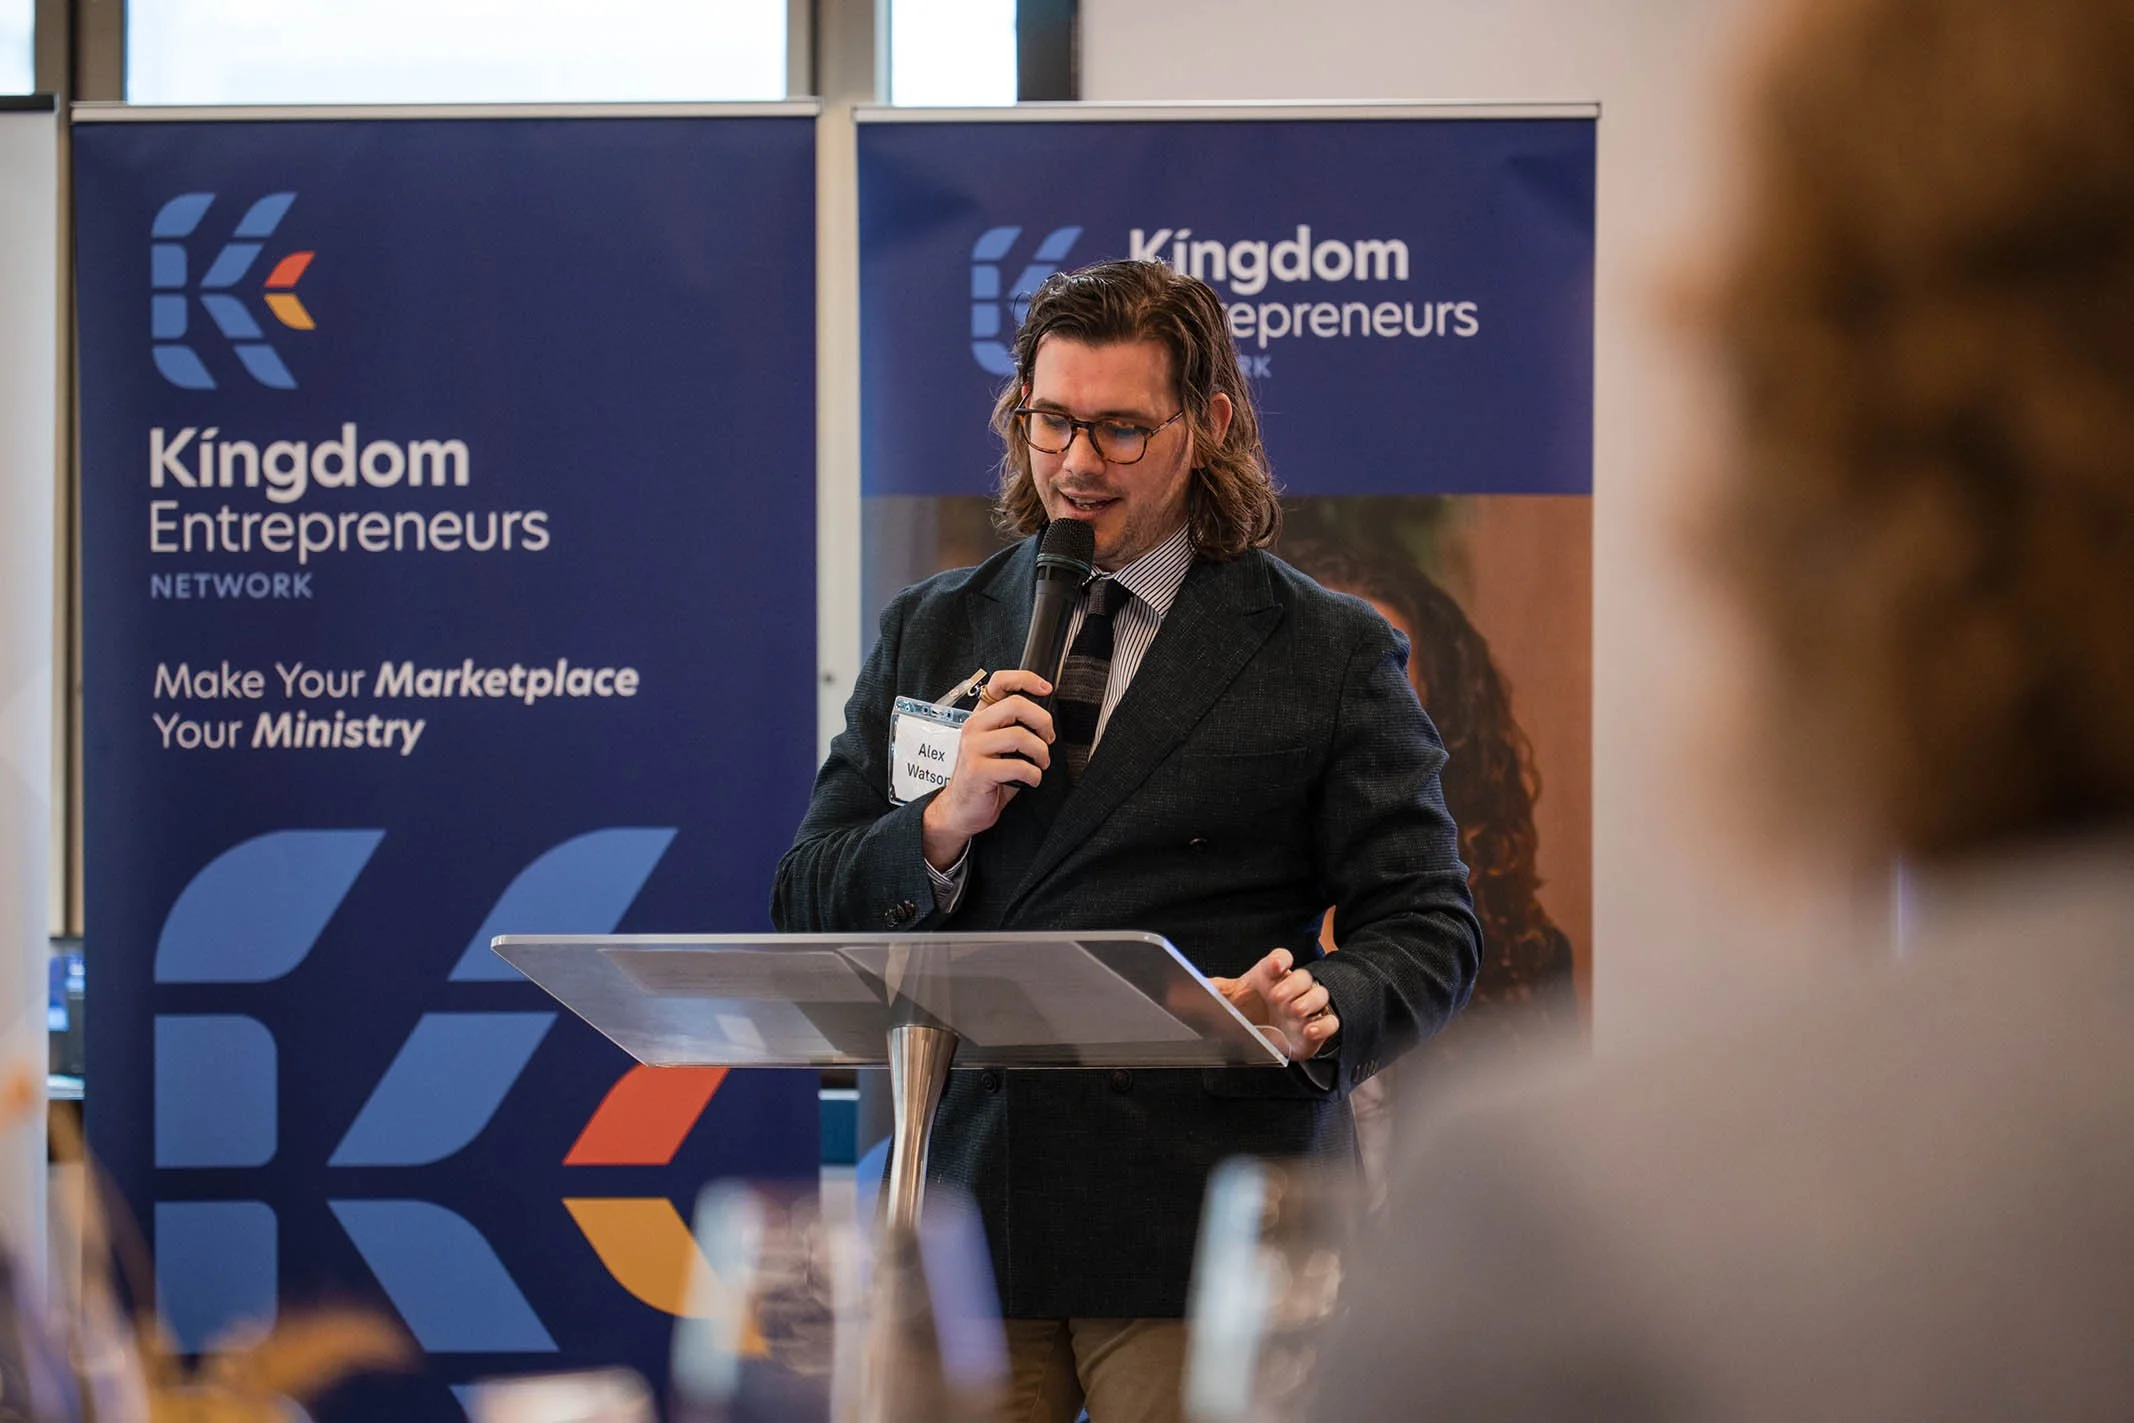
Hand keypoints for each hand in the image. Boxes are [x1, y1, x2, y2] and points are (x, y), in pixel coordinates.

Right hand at [920, 669, 1053, 868]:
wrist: (960, 810)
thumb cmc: (985, 779)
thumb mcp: (999, 747)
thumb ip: (1014, 728)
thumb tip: (1045, 719)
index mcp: (981, 717)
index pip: (999, 682)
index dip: (1025, 679)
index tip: (1046, 689)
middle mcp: (974, 727)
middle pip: (1016, 705)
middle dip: (1042, 721)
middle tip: (1047, 739)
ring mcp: (973, 748)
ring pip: (1020, 736)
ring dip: (1040, 753)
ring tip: (1040, 763)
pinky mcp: (978, 770)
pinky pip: (1018, 766)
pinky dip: (1033, 775)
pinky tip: (1030, 781)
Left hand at [1211, 948, 1339, 1061]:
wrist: (1267, 1038)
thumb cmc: (1251, 1011)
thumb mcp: (1230, 1001)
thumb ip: (1214, 993)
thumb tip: (1188, 988)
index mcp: (1271, 978)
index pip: (1281, 958)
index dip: (1280, 959)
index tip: (1274, 966)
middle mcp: (1292, 990)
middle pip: (1303, 976)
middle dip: (1293, 984)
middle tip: (1277, 997)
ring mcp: (1307, 1008)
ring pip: (1320, 994)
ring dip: (1309, 1002)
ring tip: (1294, 1012)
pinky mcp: (1318, 1028)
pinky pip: (1331, 1022)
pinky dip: (1324, 1025)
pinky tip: (1310, 1031)